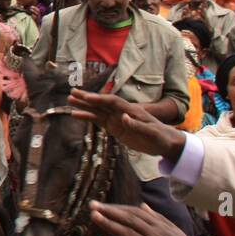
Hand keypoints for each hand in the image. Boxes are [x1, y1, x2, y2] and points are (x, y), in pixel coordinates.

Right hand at [67, 90, 185, 160]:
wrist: (164, 143)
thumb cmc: (161, 137)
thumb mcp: (152, 133)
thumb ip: (137, 126)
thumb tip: (123, 118)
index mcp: (131, 110)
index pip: (112, 102)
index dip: (99, 99)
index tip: (86, 97)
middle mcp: (122, 112)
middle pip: (102, 103)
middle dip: (87, 98)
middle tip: (72, 92)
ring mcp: (117, 119)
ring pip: (97, 111)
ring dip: (84, 106)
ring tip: (69, 101)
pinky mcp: (114, 127)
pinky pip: (98, 121)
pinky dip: (87, 117)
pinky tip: (75, 115)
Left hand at [91, 201, 209, 235]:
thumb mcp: (174, 233)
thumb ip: (158, 219)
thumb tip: (143, 206)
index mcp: (161, 227)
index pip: (135, 213)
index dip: (118, 208)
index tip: (102, 205)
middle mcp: (155, 235)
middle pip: (129, 219)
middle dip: (109, 211)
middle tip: (91, 205)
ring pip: (127, 233)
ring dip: (109, 224)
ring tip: (93, 216)